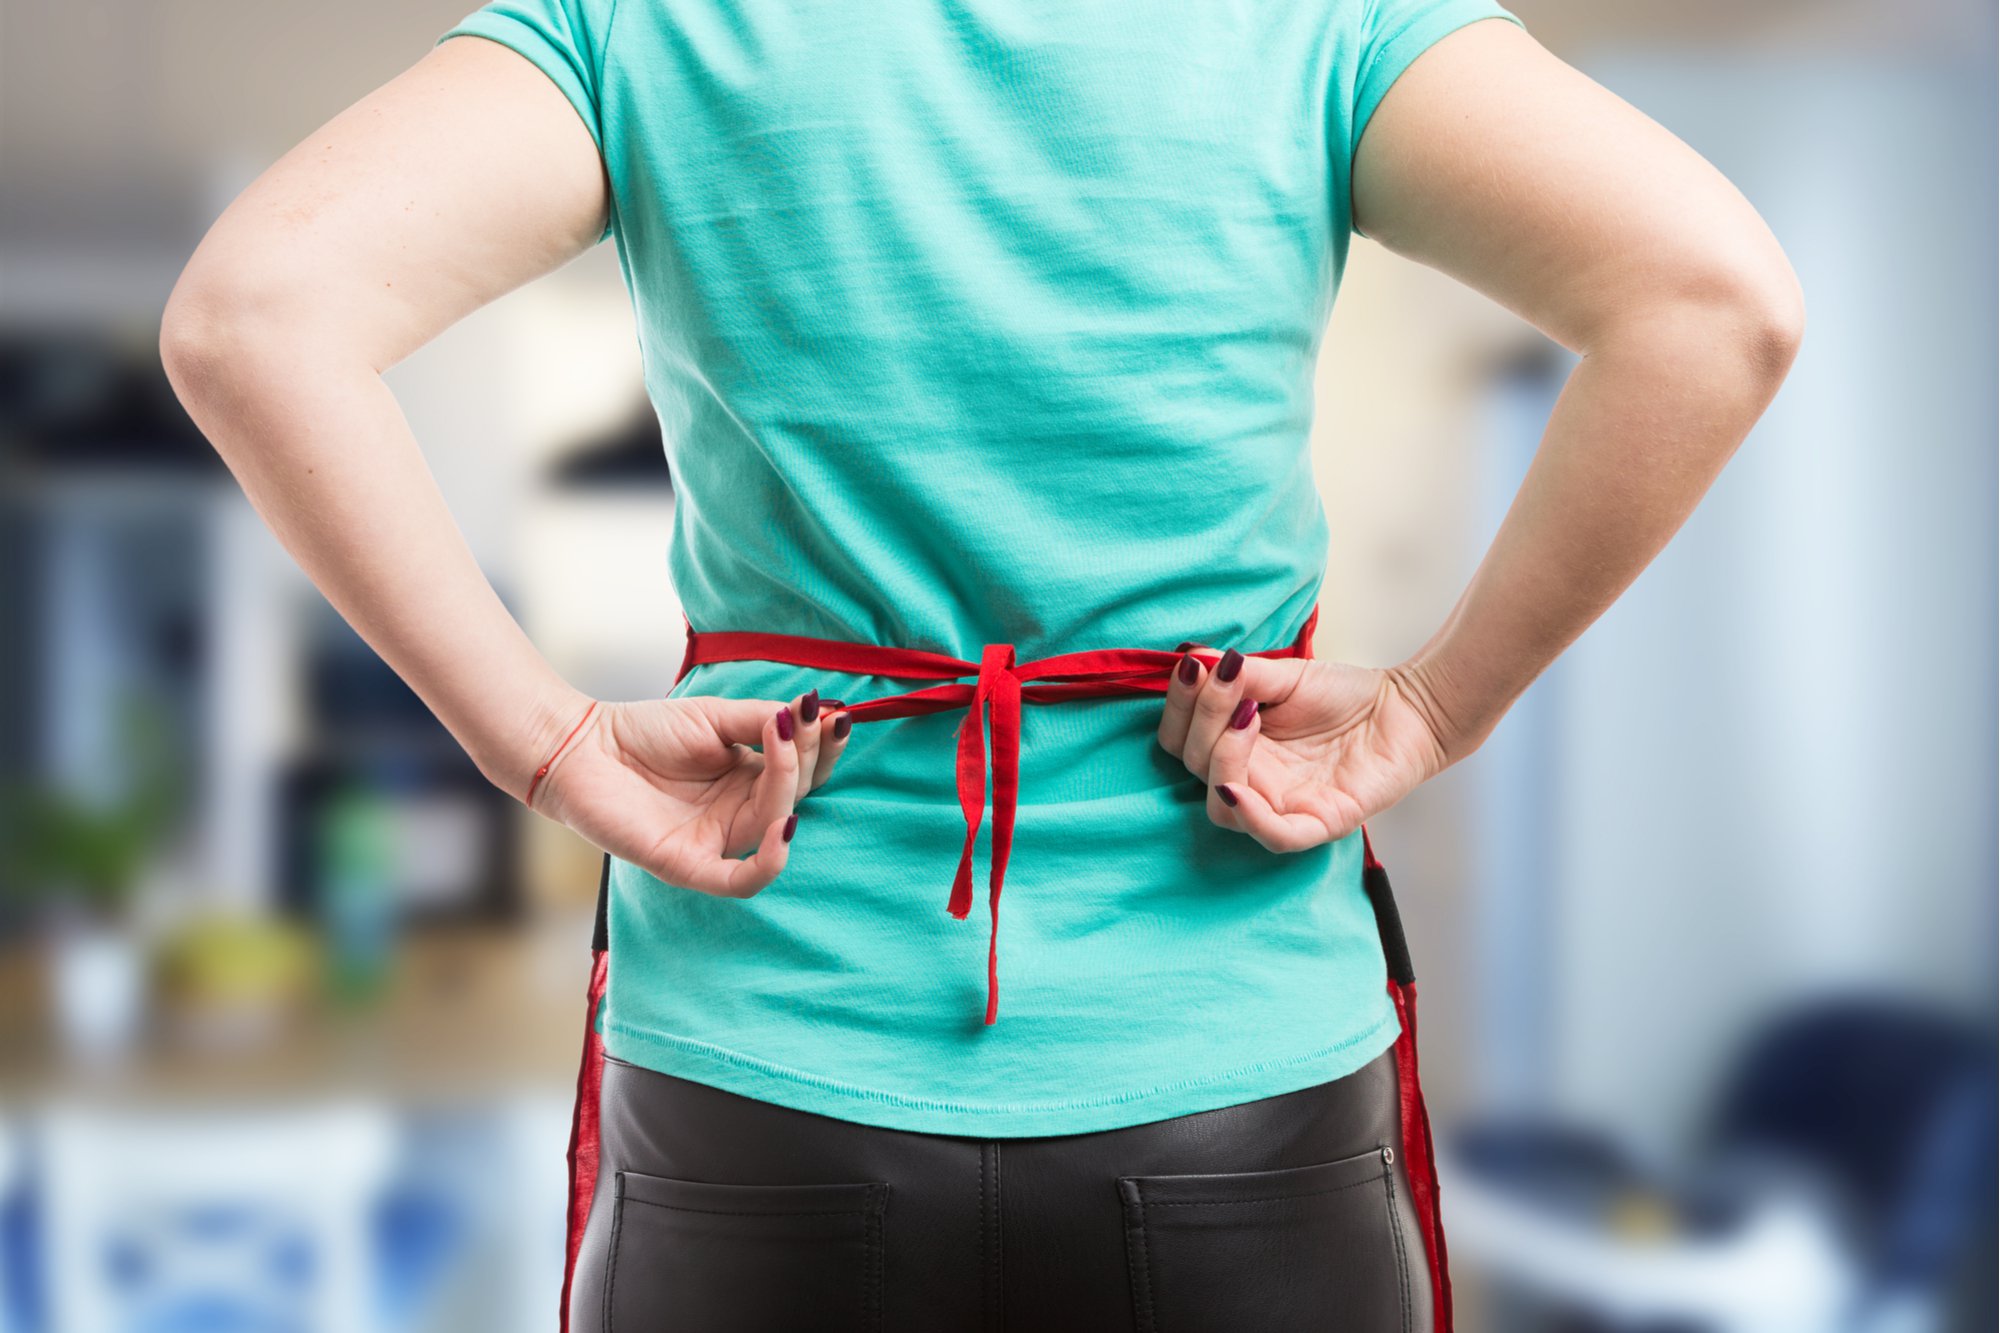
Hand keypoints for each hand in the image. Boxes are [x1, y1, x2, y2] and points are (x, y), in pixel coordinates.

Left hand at [529, 689, 851, 896]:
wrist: (578, 746)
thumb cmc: (642, 732)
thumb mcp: (715, 717)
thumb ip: (763, 720)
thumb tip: (818, 714)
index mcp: (749, 781)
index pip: (805, 772)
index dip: (825, 748)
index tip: (835, 714)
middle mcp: (739, 815)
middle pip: (797, 795)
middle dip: (808, 756)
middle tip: (799, 718)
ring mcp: (715, 842)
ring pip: (775, 826)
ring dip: (789, 783)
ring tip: (781, 738)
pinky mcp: (687, 865)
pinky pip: (740, 880)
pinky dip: (769, 861)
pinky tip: (784, 824)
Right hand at [1158, 646, 1455, 851]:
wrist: (1406, 708)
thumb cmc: (1345, 695)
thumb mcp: (1285, 675)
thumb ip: (1241, 674)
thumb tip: (1192, 659)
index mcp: (1234, 746)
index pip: (1179, 740)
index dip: (1177, 706)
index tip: (1194, 667)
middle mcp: (1250, 780)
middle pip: (1194, 767)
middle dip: (1204, 719)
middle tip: (1232, 681)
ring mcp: (1281, 806)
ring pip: (1222, 807)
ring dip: (1222, 761)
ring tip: (1249, 716)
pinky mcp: (1317, 824)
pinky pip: (1271, 836)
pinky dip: (1249, 816)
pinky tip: (1236, 785)